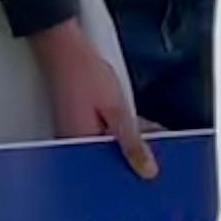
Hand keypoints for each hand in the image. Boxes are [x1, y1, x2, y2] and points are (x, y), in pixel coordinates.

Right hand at [31, 22, 157, 179]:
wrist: (64, 49)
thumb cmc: (85, 75)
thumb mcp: (118, 110)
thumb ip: (132, 142)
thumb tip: (147, 170)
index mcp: (83, 146)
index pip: (113, 171)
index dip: (135, 170)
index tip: (155, 168)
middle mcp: (74, 145)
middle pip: (109, 162)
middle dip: (133, 157)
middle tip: (156, 150)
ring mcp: (74, 134)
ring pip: (106, 148)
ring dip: (127, 143)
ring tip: (150, 136)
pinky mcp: (77, 122)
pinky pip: (101, 135)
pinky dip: (117, 132)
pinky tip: (133, 124)